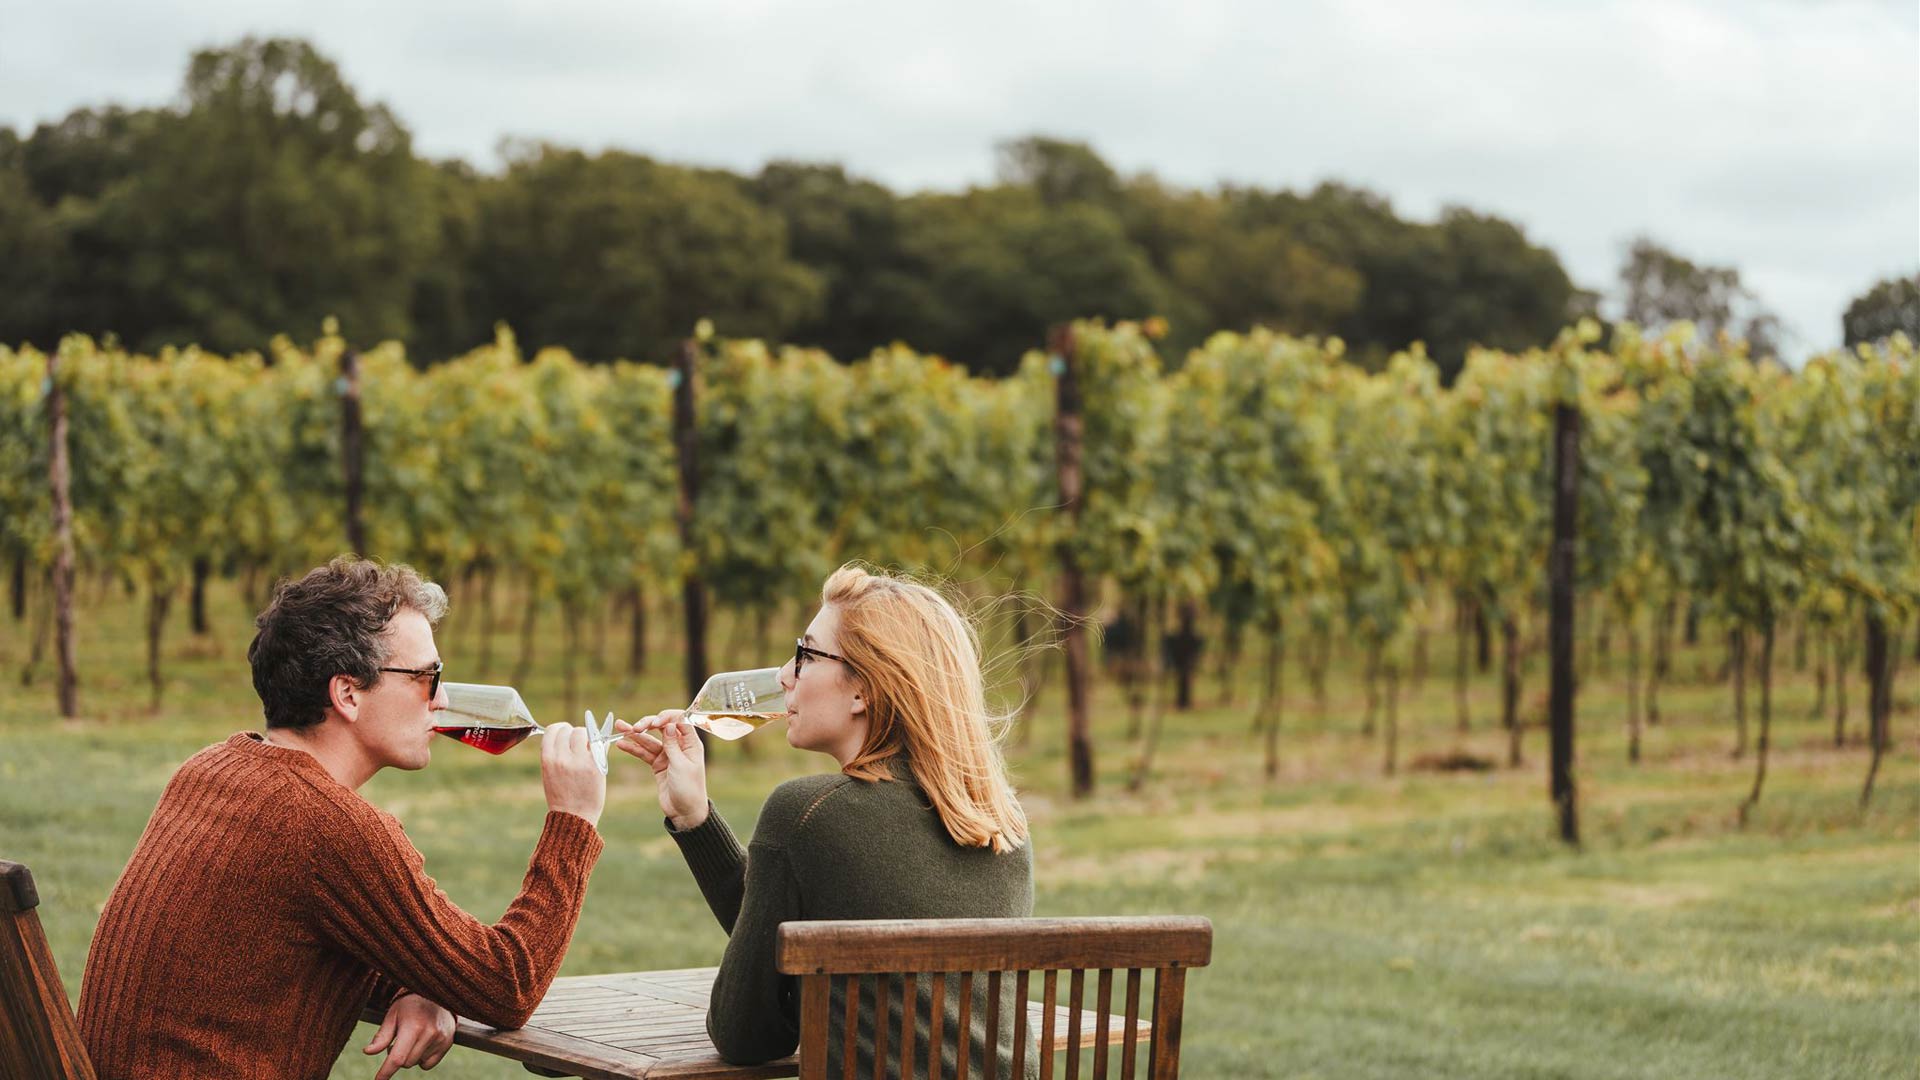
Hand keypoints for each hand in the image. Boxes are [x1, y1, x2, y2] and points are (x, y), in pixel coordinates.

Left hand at [364, 993, 454, 1079]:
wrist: (438, 994)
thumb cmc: (410, 1005)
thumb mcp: (392, 1015)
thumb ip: (382, 1036)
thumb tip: (368, 1052)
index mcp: (413, 1026)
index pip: (397, 1057)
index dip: (386, 1072)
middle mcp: (429, 1034)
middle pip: (406, 1063)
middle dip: (398, 1057)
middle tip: (399, 1041)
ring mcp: (440, 1039)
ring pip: (416, 1063)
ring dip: (410, 1056)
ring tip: (413, 1038)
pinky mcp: (447, 1043)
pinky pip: (428, 1064)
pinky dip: (422, 1059)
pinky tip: (423, 1043)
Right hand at [539, 721, 605, 826]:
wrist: (574, 817)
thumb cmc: (561, 796)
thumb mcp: (549, 773)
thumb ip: (555, 754)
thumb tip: (565, 734)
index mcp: (547, 759)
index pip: (553, 730)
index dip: (560, 728)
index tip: (565, 732)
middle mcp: (562, 758)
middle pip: (570, 729)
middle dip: (575, 733)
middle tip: (579, 743)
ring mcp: (580, 761)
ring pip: (585, 732)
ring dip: (588, 736)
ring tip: (589, 747)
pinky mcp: (596, 766)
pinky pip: (600, 743)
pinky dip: (600, 743)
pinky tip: (599, 748)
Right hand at [614, 711, 707, 829]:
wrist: (685, 812)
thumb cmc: (689, 789)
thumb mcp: (681, 765)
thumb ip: (672, 745)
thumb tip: (668, 724)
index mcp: (691, 744)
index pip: (680, 721)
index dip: (666, 717)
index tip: (654, 722)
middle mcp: (679, 746)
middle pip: (662, 727)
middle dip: (647, 724)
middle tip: (634, 727)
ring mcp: (667, 755)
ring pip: (650, 740)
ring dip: (635, 734)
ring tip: (619, 727)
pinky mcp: (657, 764)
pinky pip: (644, 753)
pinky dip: (633, 748)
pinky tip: (622, 744)